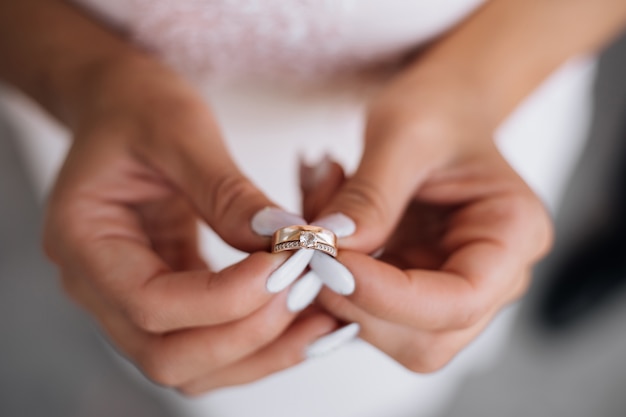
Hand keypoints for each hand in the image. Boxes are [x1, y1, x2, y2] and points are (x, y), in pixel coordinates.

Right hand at [43, 57, 336, 393]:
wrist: (122, 106)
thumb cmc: (137, 106)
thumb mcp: (180, 130)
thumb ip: (226, 191)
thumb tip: (285, 240)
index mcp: (84, 241)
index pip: (150, 303)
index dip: (225, 297)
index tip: (288, 262)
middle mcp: (100, 287)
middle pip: (170, 357)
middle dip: (247, 334)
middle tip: (308, 290)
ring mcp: (132, 298)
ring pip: (195, 365)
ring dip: (261, 349)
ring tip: (320, 312)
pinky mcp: (168, 295)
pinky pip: (211, 339)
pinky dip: (258, 335)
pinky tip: (301, 309)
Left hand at [304, 70, 552, 371]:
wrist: (443, 111)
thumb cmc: (440, 111)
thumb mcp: (405, 133)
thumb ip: (371, 196)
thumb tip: (331, 249)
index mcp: (512, 237)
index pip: (459, 301)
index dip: (387, 296)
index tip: (326, 262)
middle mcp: (489, 279)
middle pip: (424, 339)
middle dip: (355, 302)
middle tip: (309, 246)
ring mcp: (446, 289)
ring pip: (385, 333)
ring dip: (334, 290)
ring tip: (317, 214)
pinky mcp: (408, 288)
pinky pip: (361, 308)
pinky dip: (328, 279)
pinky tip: (321, 225)